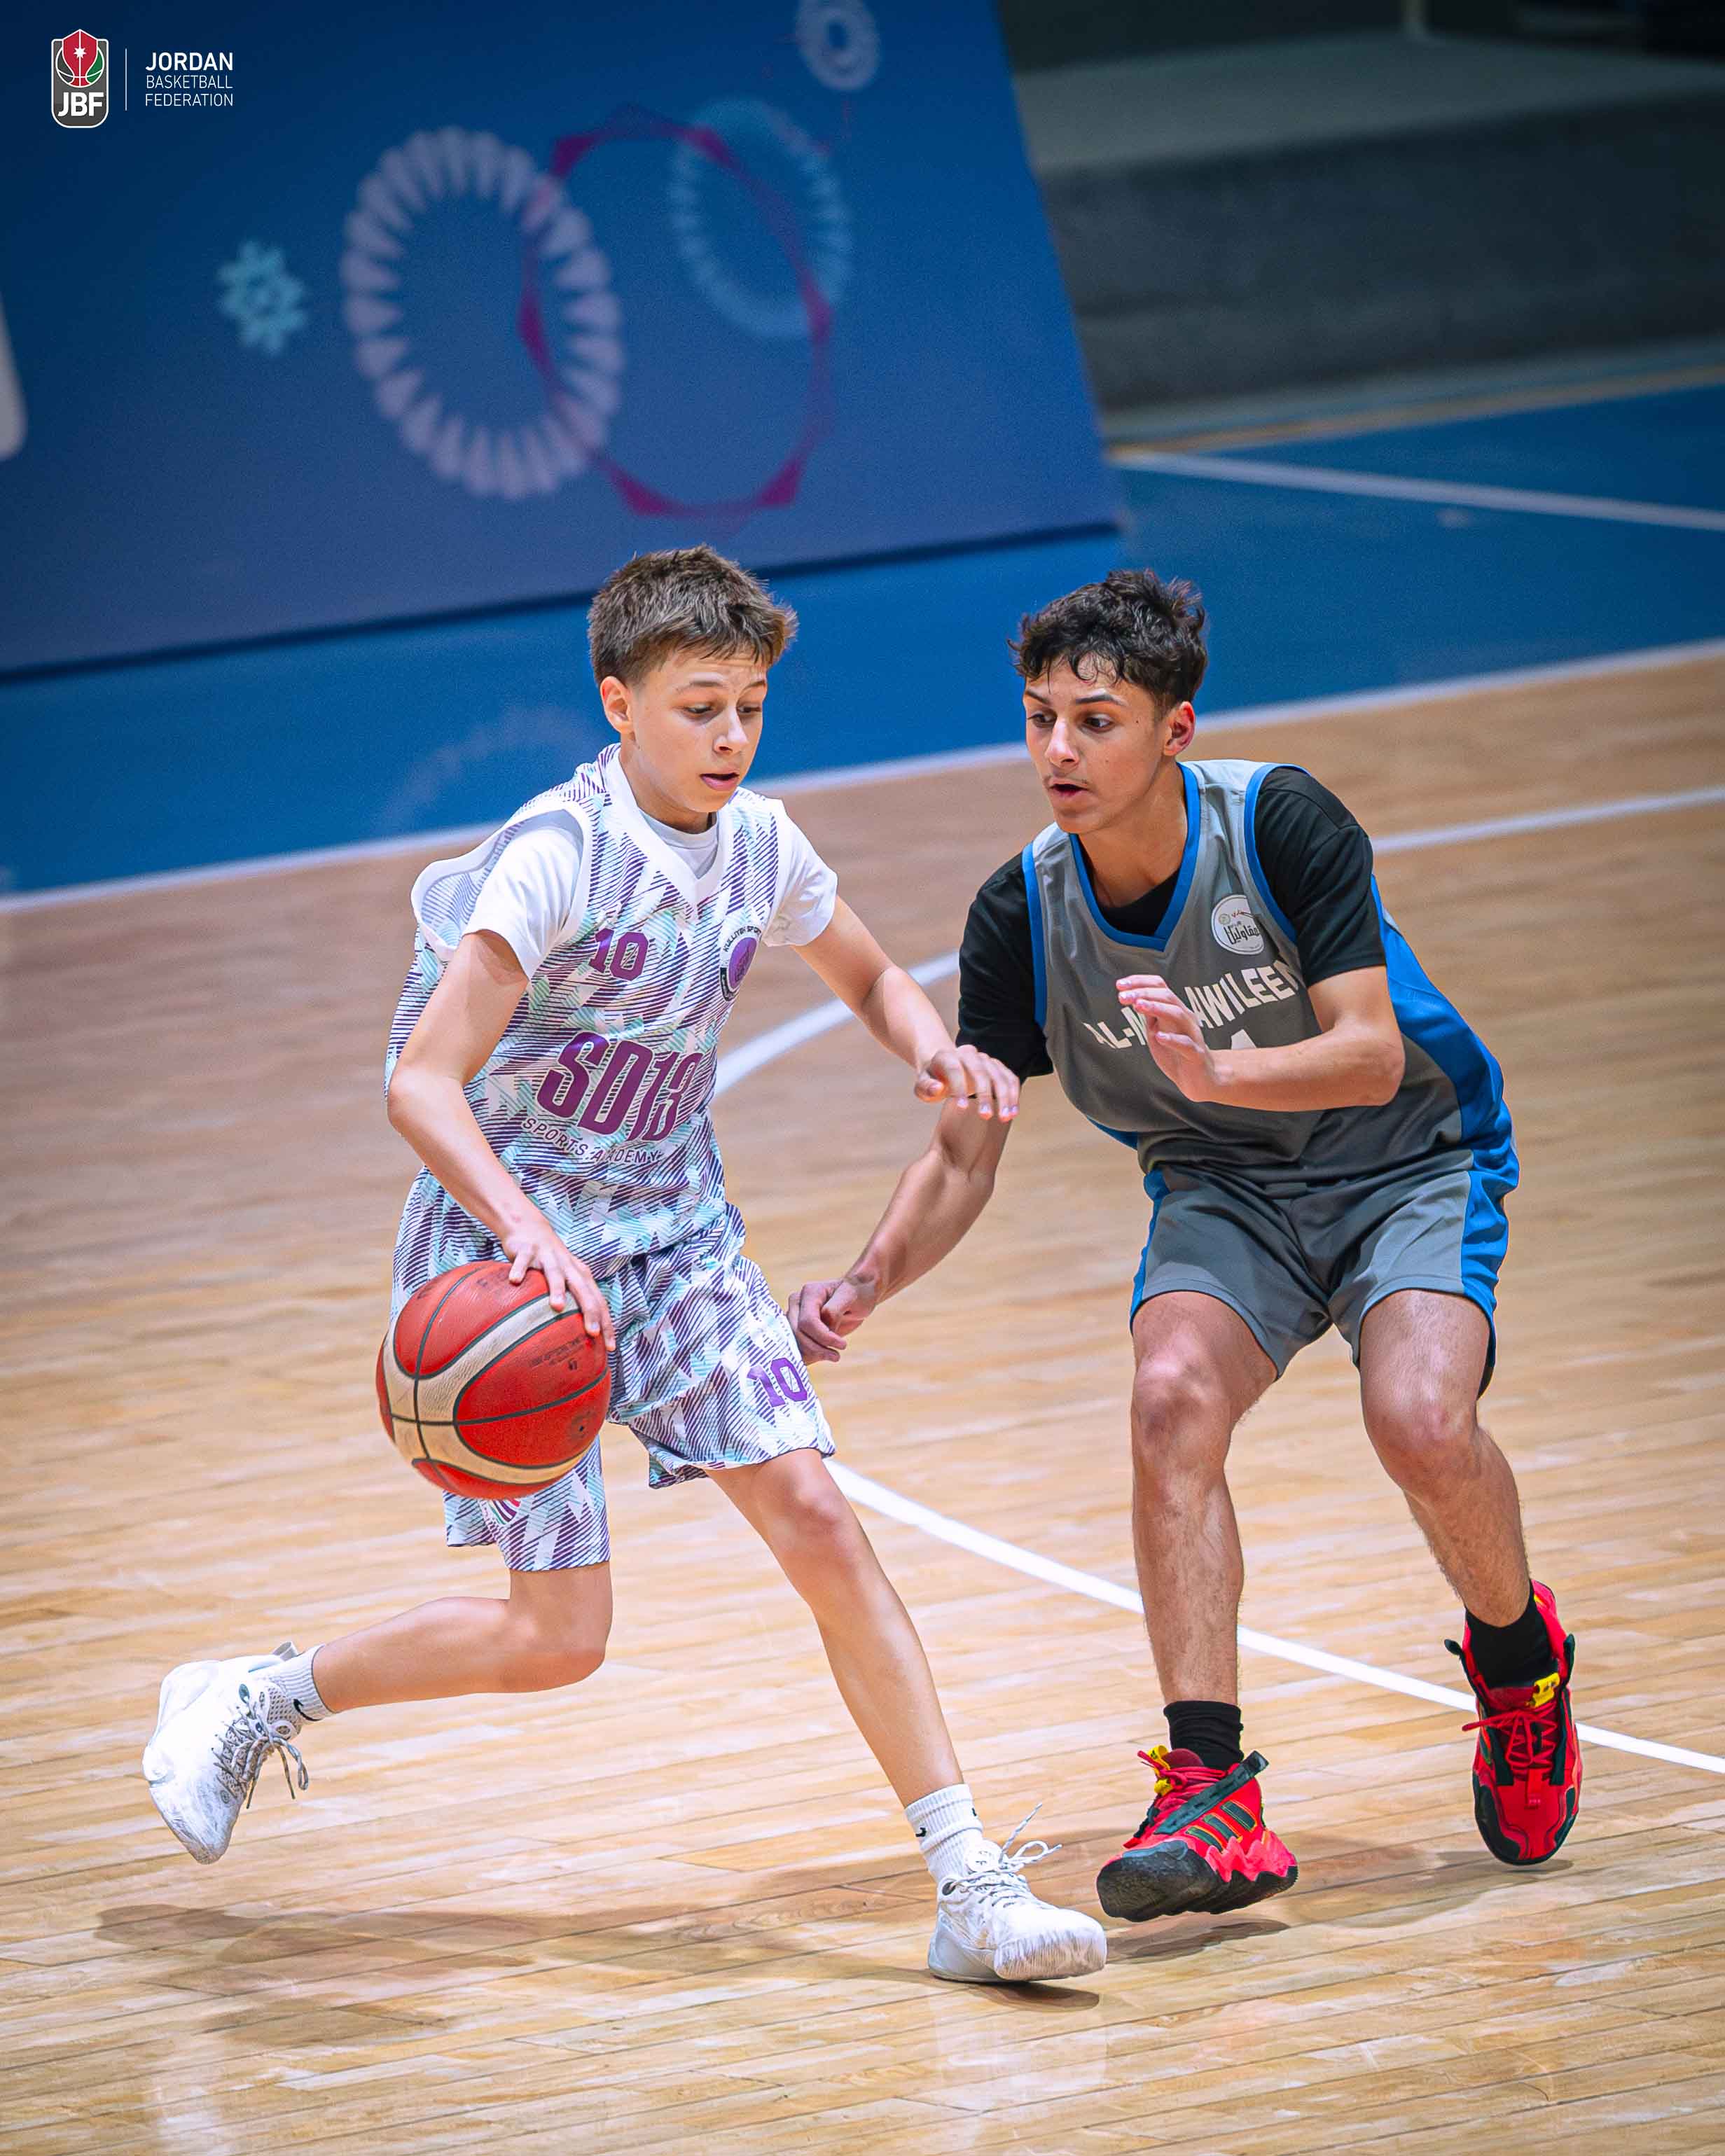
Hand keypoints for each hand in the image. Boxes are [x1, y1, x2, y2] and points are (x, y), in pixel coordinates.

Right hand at [502, 1216, 615, 1347]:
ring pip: (555, 1274)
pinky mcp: (528, 1251)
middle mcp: (569, 1267)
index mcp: (581, 1276)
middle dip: (590, 1311)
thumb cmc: (550, 1261)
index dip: (607, 1324)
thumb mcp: (565, 1278)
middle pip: (583, 1290)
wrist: (530, 1228)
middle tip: (593, 1333)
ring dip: (557, 1289)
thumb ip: (570, 1301)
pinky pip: (523, 1261)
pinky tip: (515, 1281)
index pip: (599, 1302)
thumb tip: (574, 1338)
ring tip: (557, 1307)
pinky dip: (519, 1270)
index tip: (611, 1347)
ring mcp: (549, 1258)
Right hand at [787, 1272, 878, 1363]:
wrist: (857, 1295)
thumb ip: (834, 1310)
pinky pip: (797, 1346)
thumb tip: (825, 1327)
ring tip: (832, 1356)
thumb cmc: (855, 1293)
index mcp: (809, 1293)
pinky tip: (823, 1357)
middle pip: (798, 1333)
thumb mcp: (850, 1297)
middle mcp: (797, 1303)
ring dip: (812, 1354)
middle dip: (817, 1348)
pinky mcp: (798, 1328)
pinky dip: (808, 1356)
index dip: (823, 1337)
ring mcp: (795, 1316)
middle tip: (836, 1356)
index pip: (808, 1321)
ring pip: (794, 1342)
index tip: (843, 1345)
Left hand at [913, 1045, 1019, 1120]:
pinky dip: (1014, 1094)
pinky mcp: (997, 1066)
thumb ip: (925, 1088)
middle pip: (980, 1071)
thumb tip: (938, 1089)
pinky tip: (1013, 1111)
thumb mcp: (922, 1085)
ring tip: (1004, 1118)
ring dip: (1004, 1096)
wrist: (945, 1066)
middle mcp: (968, 1054)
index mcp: (946, 1056)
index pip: (954, 1069)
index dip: (958, 1088)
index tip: (962, 1108)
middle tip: (986, 1116)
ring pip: (999, 1074)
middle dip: (985, 1094)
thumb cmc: (933, 1079)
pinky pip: (1009, 1077)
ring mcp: (984, 1059)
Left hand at [1116, 975, 1218, 1101]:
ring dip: (1156, 1008)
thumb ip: (1149, 1015)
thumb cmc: (1177, 1054)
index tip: (1120, 985)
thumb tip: (1133, 997)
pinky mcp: (1196, 1054)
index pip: (1160, 987)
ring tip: (1138, 1006)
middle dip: (1143, 993)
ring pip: (1177, 1014)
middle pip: (1167, 996)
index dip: (1140, 983)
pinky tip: (1158, 1037)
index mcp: (1175, 1010)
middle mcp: (1185, 1018)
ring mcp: (1192, 1035)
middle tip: (1122, 996)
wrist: (1200, 1078)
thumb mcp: (1158, 1031)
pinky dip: (1172, 1039)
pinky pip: (1186, 1044)